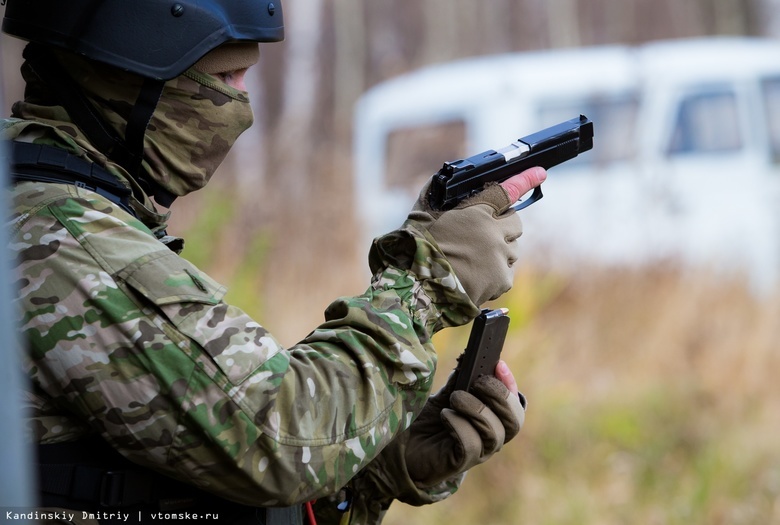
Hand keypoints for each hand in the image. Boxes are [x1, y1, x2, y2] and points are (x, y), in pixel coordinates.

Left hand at [403, 362, 526, 486]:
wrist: (406, 449)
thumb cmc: (429, 423)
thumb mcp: (445, 397)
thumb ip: (459, 383)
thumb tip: (467, 361)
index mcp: (493, 420)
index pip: (515, 405)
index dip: (510, 385)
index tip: (498, 364)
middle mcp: (491, 438)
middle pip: (514, 421)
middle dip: (499, 397)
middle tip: (477, 383)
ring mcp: (479, 452)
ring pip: (494, 432)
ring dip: (475, 409)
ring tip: (455, 398)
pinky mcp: (462, 463)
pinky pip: (471, 444)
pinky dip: (460, 425)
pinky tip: (446, 414)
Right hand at [407, 166, 546, 305]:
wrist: (417, 289)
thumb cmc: (415, 249)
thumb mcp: (421, 214)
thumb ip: (435, 195)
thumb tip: (443, 180)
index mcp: (476, 213)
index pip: (507, 191)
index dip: (525, 180)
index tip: (539, 173)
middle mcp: (493, 234)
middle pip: (515, 223)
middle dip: (503, 226)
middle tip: (483, 234)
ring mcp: (500, 258)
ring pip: (512, 250)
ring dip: (499, 252)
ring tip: (473, 261)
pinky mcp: (501, 280)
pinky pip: (506, 272)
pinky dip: (494, 274)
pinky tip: (475, 276)